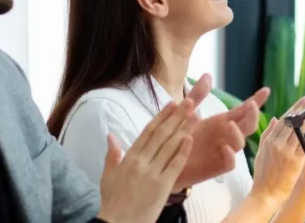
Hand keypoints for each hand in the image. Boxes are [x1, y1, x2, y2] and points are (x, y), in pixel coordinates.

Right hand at [96, 99, 196, 222]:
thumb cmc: (112, 202)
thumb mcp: (107, 177)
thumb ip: (112, 155)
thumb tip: (110, 135)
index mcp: (129, 158)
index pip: (148, 131)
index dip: (161, 116)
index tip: (172, 103)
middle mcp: (141, 162)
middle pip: (162, 134)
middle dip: (177, 116)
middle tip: (190, 101)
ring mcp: (152, 173)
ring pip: (171, 146)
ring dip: (184, 129)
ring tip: (197, 114)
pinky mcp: (163, 186)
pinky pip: (175, 165)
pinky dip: (183, 151)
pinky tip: (191, 139)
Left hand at [174, 74, 248, 190]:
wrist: (164, 162)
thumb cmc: (178, 137)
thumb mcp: (186, 113)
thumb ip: (197, 95)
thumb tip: (208, 75)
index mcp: (222, 122)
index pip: (243, 110)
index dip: (256, 101)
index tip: (266, 90)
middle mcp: (226, 136)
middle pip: (248, 125)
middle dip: (252, 115)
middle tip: (250, 105)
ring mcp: (223, 151)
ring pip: (240, 143)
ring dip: (238, 133)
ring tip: (229, 124)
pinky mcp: (216, 167)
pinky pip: (229, 163)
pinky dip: (230, 156)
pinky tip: (225, 148)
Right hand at [251, 112, 304, 203]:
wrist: (265, 195)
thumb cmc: (263, 176)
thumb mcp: (261, 153)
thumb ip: (267, 134)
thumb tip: (276, 119)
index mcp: (268, 141)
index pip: (284, 119)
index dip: (295, 108)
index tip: (304, 100)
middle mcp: (277, 144)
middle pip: (292, 121)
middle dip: (304, 108)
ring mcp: (286, 152)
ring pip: (299, 131)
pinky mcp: (295, 162)